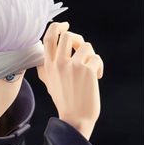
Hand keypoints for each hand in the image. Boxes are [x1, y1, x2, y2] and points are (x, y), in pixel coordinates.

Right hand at [37, 22, 102, 139]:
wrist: (74, 118)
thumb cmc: (64, 101)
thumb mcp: (48, 83)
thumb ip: (45, 67)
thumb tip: (44, 50)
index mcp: (48, 66)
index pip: (48, 38)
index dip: (57, 27)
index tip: (65, 25)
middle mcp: (58, 64)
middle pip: (67, 35)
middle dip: (77, 39)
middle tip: (81, 49)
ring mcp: (73, 67)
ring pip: (85, 45)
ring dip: (90, 55)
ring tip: (90, 68)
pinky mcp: (87, 71)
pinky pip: (96, 58)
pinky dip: (99, 66)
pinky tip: (97, 76)